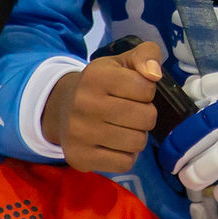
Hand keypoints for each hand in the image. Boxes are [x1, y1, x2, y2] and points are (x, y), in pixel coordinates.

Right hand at [41, 40, 162, 172]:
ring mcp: (79, 133)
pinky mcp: (80, 158)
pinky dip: (127, 156)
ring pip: (137, 142)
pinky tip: (116, 145)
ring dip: (138, 136)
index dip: (146, 91)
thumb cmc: (102, 84)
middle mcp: (84, 103)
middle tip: (131, 112)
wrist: (62, 108)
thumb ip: (146, 55)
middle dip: (145, 115)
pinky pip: (124, 164)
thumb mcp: (122, 62)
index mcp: (96, 75)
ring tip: (124, 128)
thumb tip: (155, 74)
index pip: (146, 88)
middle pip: (146, 117)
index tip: (133, 91)